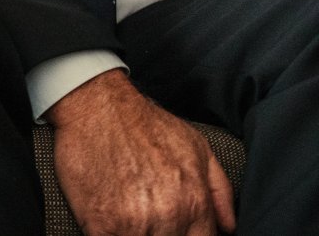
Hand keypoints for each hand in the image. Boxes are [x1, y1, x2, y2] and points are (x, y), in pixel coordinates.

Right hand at [47, 70, 235, 235]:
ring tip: (129, 216)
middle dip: (162, 235)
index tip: (177, 230)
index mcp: (194, 204)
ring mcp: (133, 224)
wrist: (97, 105)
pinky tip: (109, 222)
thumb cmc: (145, 123)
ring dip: (136, 235)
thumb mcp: (197, 148)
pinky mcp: (100, 223)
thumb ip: (221, 191)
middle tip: (150, 219)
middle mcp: (168, 218)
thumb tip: (229, 227)